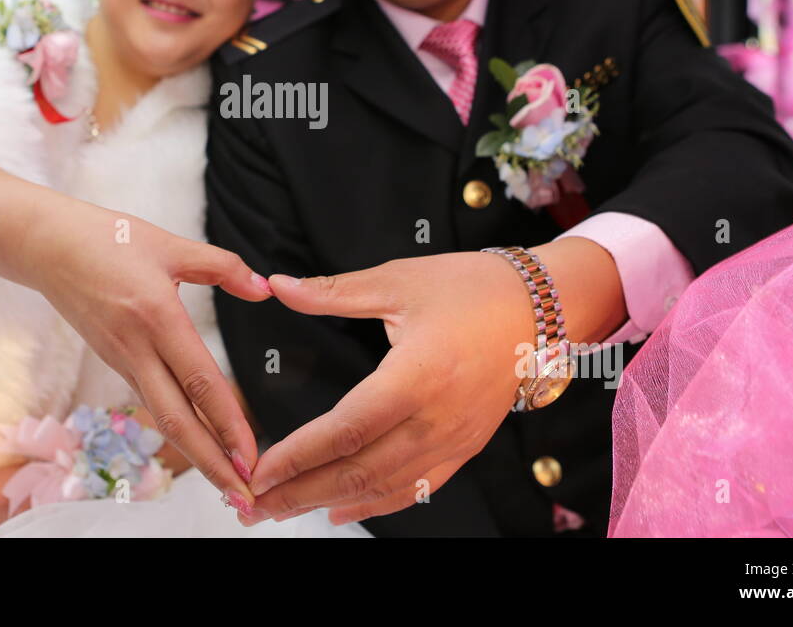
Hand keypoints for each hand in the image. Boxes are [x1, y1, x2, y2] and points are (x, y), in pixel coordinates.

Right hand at [24, 198, 268, 514]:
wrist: (44, 246)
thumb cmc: (108, 238)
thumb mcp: (170, 243)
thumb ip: (222, 266)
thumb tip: (265, 290)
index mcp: (156, 316)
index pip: (199, 381)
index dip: (227, 422)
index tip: (252, 454)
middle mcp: (136, 348)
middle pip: (176, 420)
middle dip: (212, 463)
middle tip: (244, 495)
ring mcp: (121, 359)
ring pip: (161, 418)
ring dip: (196, 453)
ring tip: (228, 482)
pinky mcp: (114, 361)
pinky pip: (150, 400)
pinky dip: (177, 427)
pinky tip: (199, 442)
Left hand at [235, 239, 622, 526]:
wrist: (542, 306)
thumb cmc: (470, 286)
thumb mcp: (399, 281)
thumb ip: (333, 292)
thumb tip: (276, 286)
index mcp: (417, 375)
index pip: (346, 430)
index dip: (298, 457)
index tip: (257, 471)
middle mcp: (437, 417)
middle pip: (359, 470)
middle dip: (299, 493)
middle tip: (250, 506)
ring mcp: (455, 438)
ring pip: (383, 486)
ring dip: (328, 503)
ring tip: (280, 512)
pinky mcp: (466, 445)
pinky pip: (415, 487)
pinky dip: (375, 503)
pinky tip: (339, 511)